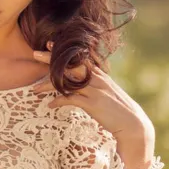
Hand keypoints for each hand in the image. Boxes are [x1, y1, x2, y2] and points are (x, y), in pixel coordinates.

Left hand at [31, 43, 151, 143]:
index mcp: (100, 75)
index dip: (64, 52)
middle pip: (70, 65)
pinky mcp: (93, 104)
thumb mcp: (108, 93)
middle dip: (52, 59)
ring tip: (34, 88)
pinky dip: (58, 101)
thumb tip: (85, 84)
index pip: (80, 59)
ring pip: (67, 82)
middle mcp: (96, 79)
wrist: (133, 124)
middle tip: (36, 53)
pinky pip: (71, 100)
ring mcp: (95, 91)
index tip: (50, 44)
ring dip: (48, 84)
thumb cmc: (120, 111)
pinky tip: (50, 105)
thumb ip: (97, 86)